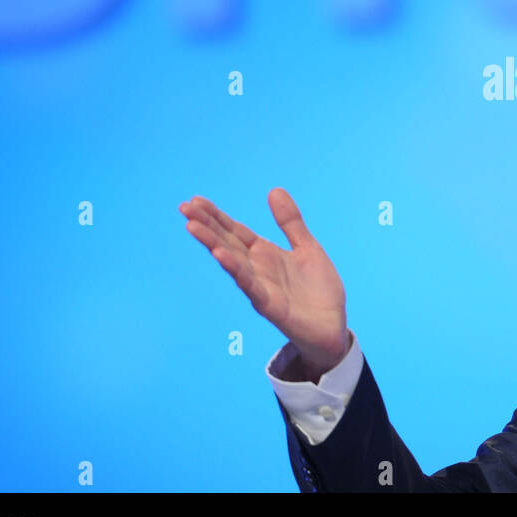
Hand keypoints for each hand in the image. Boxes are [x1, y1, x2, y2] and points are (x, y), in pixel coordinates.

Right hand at [180, 188, 348, 377]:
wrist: (333, 327)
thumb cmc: (318, 291)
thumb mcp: (307, 247)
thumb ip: (290, 222)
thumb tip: (274, 190)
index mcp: (265, 254)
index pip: (235, 231)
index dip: (216, 216)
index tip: (195, 200)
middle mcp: (257, 270)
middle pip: (227, 243)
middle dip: (206, 226)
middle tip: (184, 208)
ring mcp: (261, 288)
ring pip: (233, 263)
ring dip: (213, 245)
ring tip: (193, 226)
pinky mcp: (272, 307)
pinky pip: (251, 287)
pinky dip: (237, 272)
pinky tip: (222, 257)